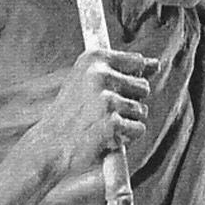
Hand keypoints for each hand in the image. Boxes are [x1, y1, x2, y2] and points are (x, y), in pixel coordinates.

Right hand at [28, 46, 157, 182]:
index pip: (136, 62)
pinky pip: (138, 129)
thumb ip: (124, 70)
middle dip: (130, 103)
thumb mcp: (89, 81)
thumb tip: (155, 63)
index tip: (117, 91)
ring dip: (127, 122)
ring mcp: (106, 99)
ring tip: (102, 125)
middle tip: (103, 112)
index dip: (132, 79)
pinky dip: (127, 138)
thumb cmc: (71, 114)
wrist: (49, 145)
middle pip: (143, 87)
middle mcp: (100, 75)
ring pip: (142, 111)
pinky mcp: (112, 123)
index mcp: (94, 59)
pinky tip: (106, 137)